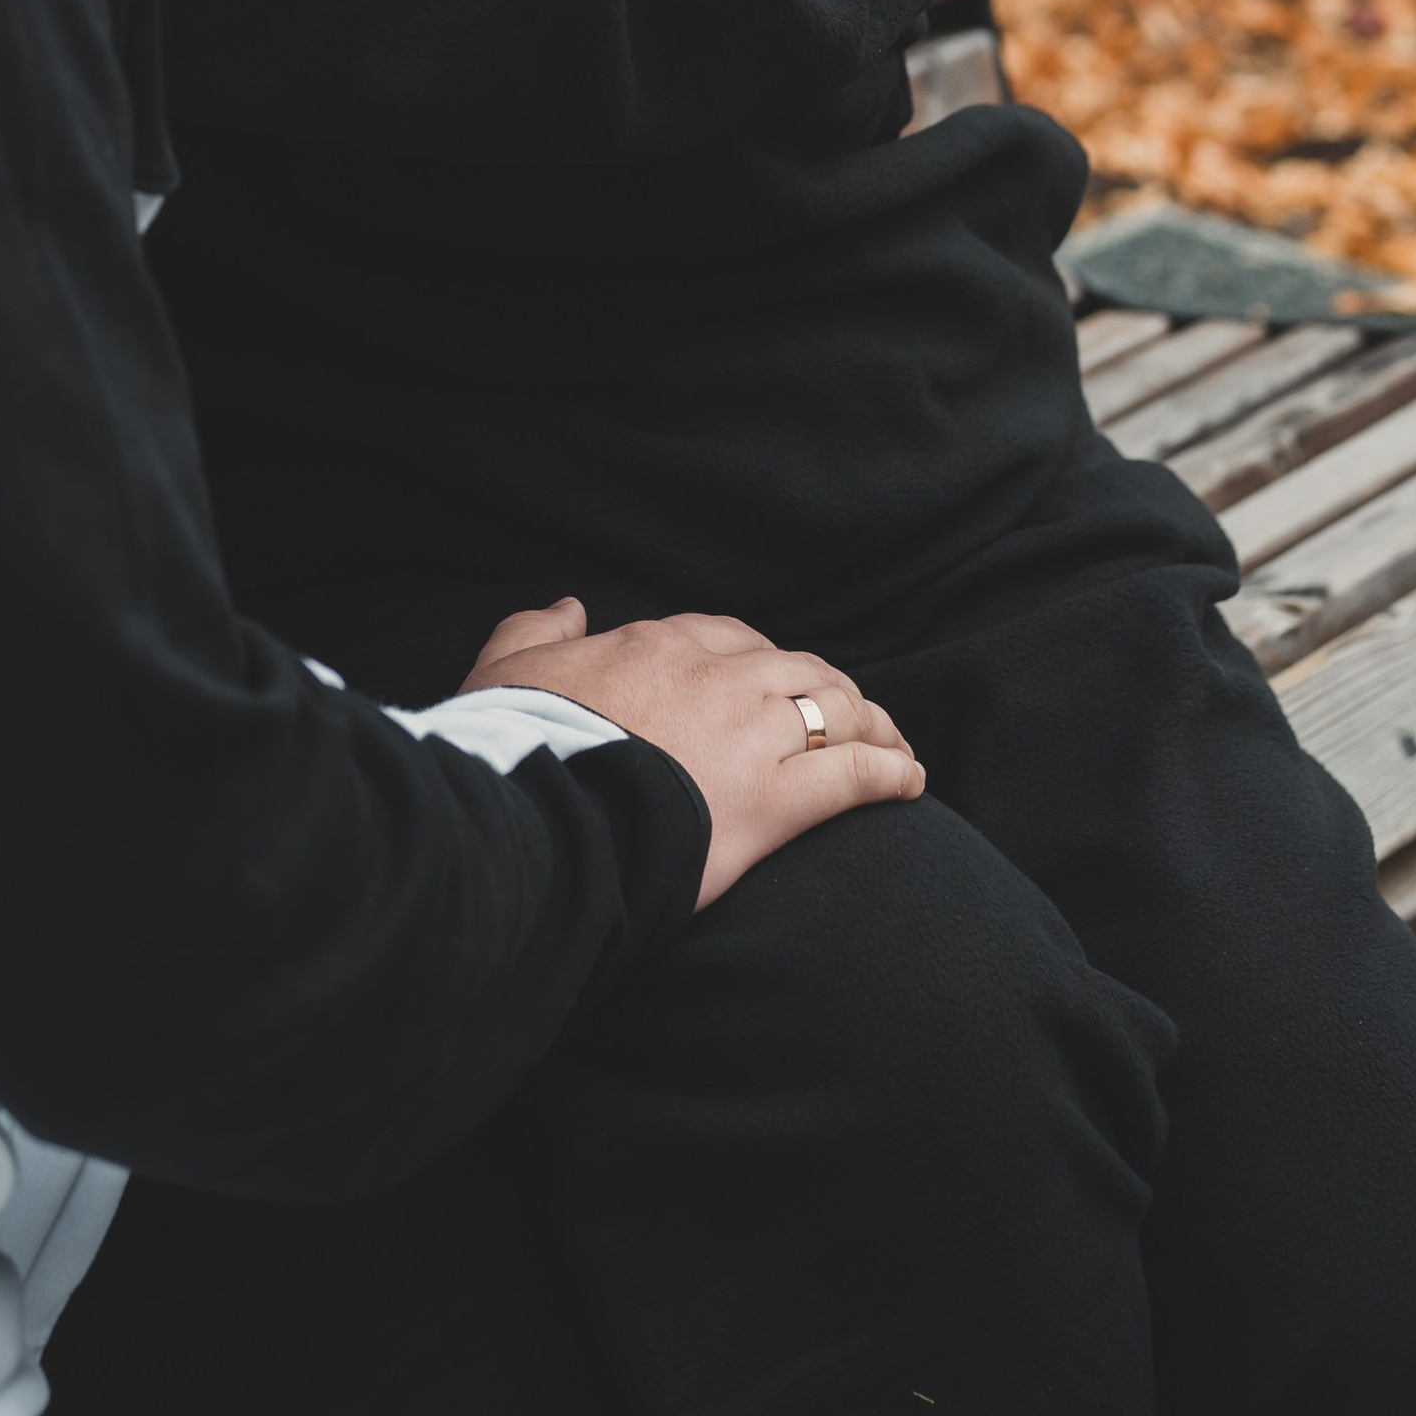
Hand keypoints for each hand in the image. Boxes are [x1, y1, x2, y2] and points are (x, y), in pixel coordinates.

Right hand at [461, 597, 923, 908]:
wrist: (539, 812)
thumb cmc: (515, 744)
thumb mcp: (503, 667)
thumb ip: (535, 628)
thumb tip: (568, 604)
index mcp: (654, 647)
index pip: (726, 637)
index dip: (757, 659)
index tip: (770, 680)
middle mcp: (714, 677)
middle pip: (796, 666)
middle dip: (829, 687)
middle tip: (852, 714)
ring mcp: (750, 734)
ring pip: (834, 708)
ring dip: (872, 724)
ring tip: (894, 746)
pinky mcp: (774, 799)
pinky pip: (853, 774)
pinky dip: (891, 772)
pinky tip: (911, 782)